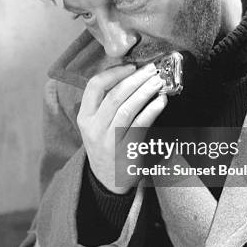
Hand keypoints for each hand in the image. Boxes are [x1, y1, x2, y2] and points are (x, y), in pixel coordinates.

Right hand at [77, 63, 167, 192]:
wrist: (107, 180)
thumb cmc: (105, 145)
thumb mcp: (96, 124)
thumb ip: (106, 103)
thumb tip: (131, 74)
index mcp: (85, 117)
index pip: (94, 86)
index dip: (113, 72)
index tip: (131, 66)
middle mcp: (94, 128)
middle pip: (114, 96)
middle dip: (135, 79)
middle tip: (152, 69)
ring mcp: (109, 141)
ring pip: (127, 109)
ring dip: (145, 92)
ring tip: (158, 81)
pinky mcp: (126, 151)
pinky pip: (140, 126)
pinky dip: (151, 111)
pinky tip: (161, 102)